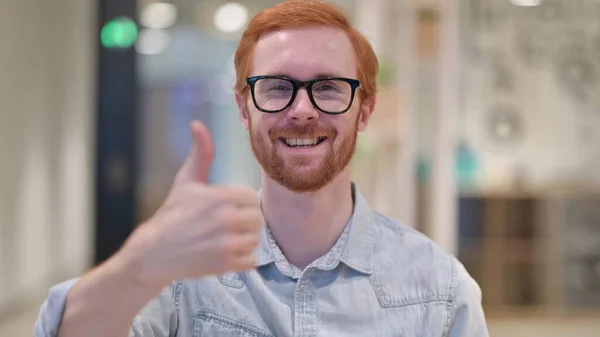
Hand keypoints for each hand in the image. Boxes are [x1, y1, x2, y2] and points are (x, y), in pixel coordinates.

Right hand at [121, 121, 262, 286]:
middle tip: (227, 226)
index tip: (226, 209)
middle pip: (257, 220)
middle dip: (245, 223)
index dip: (240, 204)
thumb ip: (200, 153)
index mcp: (220, 196)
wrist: (154, 253)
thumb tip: (197, 124)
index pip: (251, 198)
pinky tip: (225, 254)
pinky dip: (243, 260)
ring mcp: (226, 243)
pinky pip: (252, 260)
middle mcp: (226, 219)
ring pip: (255, 240)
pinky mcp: (226, 264)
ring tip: (224, 240)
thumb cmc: (173, 214)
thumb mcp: (186, 181)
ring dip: (244, 242)